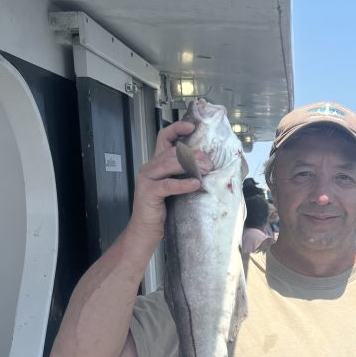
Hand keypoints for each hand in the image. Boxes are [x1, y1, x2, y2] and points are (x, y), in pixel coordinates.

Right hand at [129, 121, 212, 242]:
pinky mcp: (148, 192)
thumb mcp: (176, 187)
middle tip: (209, 162)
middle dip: (193, 154)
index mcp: (156, 163)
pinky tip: (195, 184)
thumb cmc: (163, 210)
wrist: (146, 230)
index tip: (192, 126)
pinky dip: (183, 184)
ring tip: (205, 169)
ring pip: (169, 164)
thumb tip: (207, 164)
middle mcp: (150, 167)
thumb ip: (185, 174)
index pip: (164, 138)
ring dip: (190, 165)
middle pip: (172, 151)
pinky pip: (168, 184)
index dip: (177, 129)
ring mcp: (147, 179)